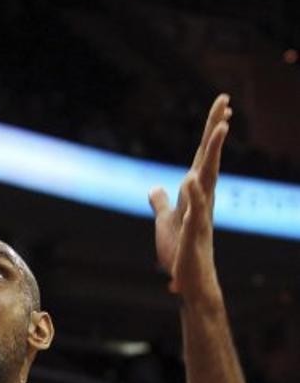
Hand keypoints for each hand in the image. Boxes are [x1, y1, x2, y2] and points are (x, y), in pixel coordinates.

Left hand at [148, 94, 230, 299]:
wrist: (189, 281)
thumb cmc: (180, 253)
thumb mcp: (165, 222)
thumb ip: (161, 203)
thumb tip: (155, 188)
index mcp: (195, 193)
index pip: (203, 157)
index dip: (210, 132)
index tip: (222, 106)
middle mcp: (202, 198)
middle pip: (209, 158)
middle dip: (215, 129)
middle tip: (225, 101)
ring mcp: (200, 214)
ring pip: (208, 178)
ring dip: (213, 153)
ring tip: (221, 127)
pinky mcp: (193, 233)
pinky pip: (195, 210)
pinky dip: (194, 194)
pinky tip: (192, 178)